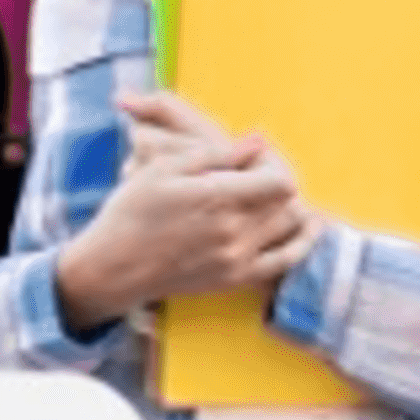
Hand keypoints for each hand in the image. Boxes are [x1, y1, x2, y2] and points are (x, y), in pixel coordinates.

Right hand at [52, 91, 314, 332]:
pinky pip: (285, 262)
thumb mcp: (165, 168)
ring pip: (291, 228)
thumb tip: (258, 140)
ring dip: (290, 208)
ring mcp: (237, 259)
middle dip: (281, 183)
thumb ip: (216, 154)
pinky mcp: (236, 279)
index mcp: (217, 199)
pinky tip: (305, 229)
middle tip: (264, 174)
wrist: (114, 268)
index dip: (275, 164)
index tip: (258, 160)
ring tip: (274, 196)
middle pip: (289, 202)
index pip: (280, 181)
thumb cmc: (132, 211)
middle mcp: (234, 231)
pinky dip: (300, 243)